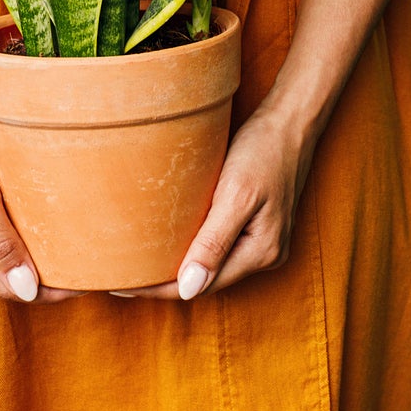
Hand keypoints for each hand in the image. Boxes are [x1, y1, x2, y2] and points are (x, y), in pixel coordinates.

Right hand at [0, 87, 74, 303]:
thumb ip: (0, 244)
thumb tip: (24, 291)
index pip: (5, 287)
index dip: (44, 290)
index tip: (83, 282)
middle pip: (3, 274)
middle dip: (40, 277)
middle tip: (83, 269)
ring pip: (1, 254)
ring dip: (32, 255)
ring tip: (69, 251)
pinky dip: (20, 234)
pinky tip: (42, 225)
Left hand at [114, 102, 318, 301]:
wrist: (292, 120)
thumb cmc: (265, 150)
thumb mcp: (237, 194)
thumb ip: (214, 243)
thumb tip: (188, 290)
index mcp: (261, 252)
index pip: (198, 286)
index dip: (157, 289)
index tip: (119, 285)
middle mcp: (264, 254)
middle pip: (204, 280)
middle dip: (163, 281)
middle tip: (118, 275)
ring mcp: (262, 240)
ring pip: (210, 264)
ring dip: (177, 265)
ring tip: (137, 261)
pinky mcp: (256, 224)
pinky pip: (218, 246)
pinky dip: (192, 246)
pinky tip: (168, 240)